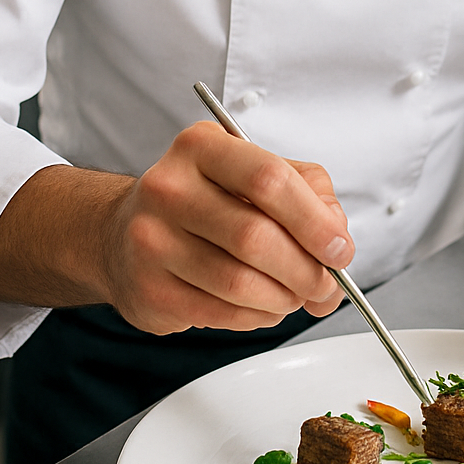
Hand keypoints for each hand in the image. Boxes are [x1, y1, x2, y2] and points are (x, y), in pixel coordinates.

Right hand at [0, 121, 353, 333]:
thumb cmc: (204, 202)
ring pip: (239, 283)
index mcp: (202, 147)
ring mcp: (151, 240)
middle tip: (326, 283)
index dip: (314, 220)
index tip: (339, 247)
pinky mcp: (148, 288)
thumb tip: (337, 243)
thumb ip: (308, 195)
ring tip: (294, 295)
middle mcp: (169, 187)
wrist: (124, 234)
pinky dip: (255, 317)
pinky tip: (262, 306)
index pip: (270, 179)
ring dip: (283, 298)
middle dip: (305, 269)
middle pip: (256, 236)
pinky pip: (220, 313)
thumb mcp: (256, 174)